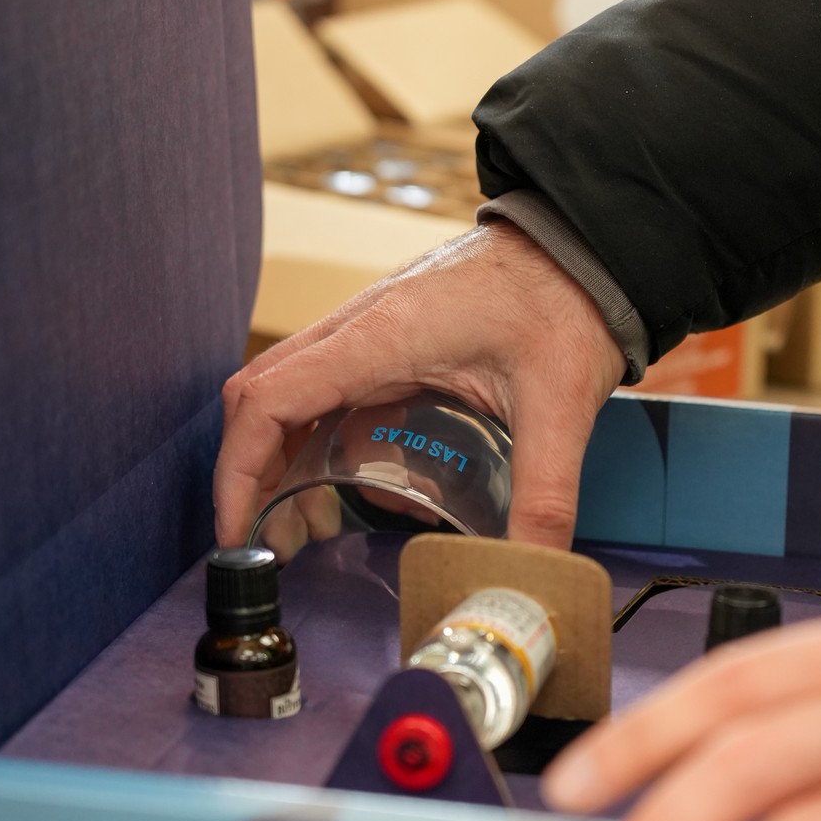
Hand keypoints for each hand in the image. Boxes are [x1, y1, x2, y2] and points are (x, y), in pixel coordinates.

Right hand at [214, 218, 625, 552]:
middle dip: (255, 477)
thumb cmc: (565, 302)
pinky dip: (331, 441)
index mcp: (382, 338)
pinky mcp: (393, 340)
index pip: (267, 402)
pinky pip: (336, 392)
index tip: (238, 535)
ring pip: (295, 396)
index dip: (237, 474)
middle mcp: (360, 330)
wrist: (583, 245)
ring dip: (289, 461)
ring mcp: (373, 331)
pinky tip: (369, 483)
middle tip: (278, 543)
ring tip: (312, 526)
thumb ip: (544, 497)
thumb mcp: (559, 406)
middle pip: (263, 401)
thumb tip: (532, 575)